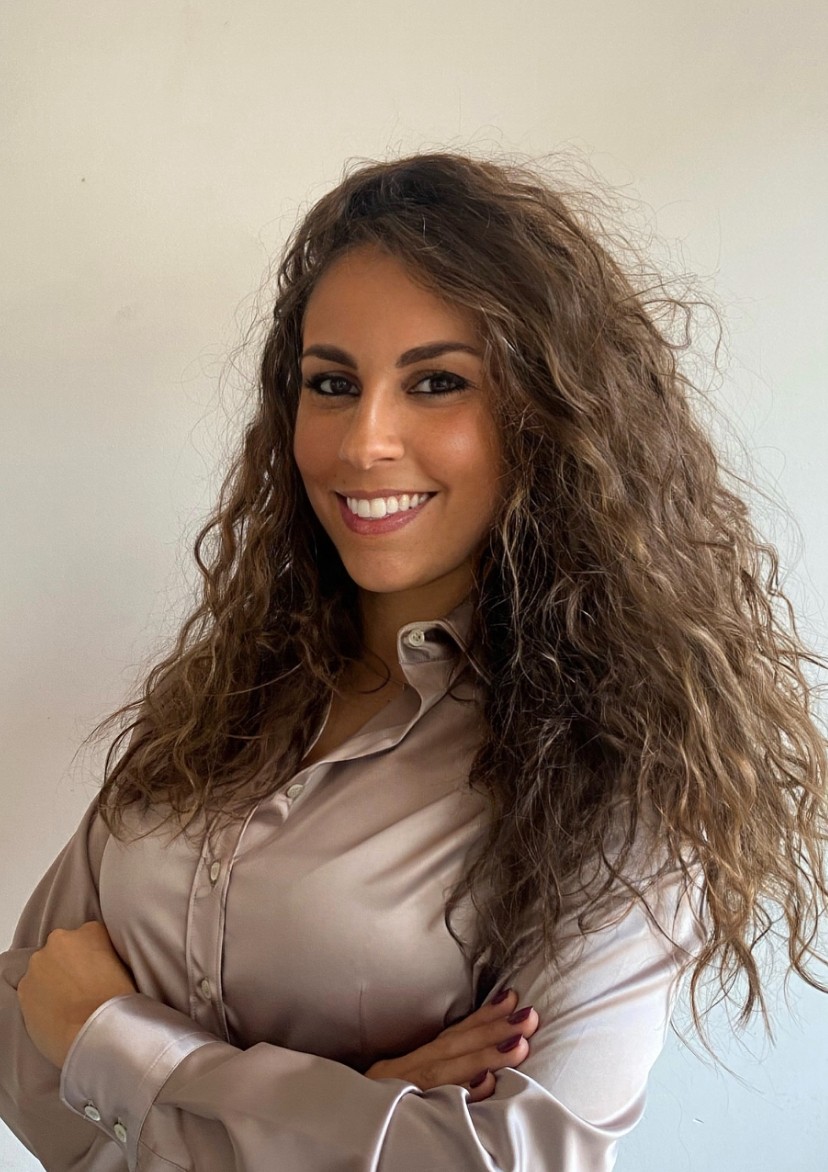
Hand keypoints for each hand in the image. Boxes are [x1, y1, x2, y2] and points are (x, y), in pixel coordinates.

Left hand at [17, 921, 136, 1068]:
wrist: (95, 1032)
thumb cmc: (117, 1004)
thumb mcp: (126, 966)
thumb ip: (108, 955)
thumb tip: (100, 964)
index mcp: (91, 931)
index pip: (90, 937)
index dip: (95, 957)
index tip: (98, 972)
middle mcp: (61, 939)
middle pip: (64, 948)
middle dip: (70, 964)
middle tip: (83, 988)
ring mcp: (39, 963)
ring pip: (45, 967)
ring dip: (52, 980)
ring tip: (68, 1003)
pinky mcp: (24, 987)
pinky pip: (32, 989)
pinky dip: (40, 998)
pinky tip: (56, 1013)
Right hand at [364, 988, 538, 1100]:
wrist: (308, 1139)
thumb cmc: (363, 1115)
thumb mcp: (394, 1090)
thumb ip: (429, 1075)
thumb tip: (478, 1073)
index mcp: (402, 1066)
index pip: (448, 1038)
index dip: (480, 1017)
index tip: (510, 998)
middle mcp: (398, 1074)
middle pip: (449, 1048)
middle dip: (491, 1030)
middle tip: (529, 1016)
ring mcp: (396, 1094)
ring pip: (444, 1071)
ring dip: (484, 1056)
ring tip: (518, 1044)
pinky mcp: (395, 1117)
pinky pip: (430, 1105)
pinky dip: (457, 1092)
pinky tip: (485, 1085)